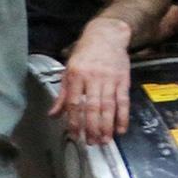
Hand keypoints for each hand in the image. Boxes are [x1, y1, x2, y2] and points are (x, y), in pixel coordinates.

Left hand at [52, 22, 132, 147]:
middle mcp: (93, 78)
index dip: (74, 121)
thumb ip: (62, 94)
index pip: (74, 103)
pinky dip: (123, 117)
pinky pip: (123, 101)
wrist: (106, 35)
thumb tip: (53, 114)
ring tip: (104, 140)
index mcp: (76, 76)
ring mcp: (109, 79)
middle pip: (93, 107)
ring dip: (107, 126)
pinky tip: (120, 129)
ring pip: (109, 106)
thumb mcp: (68, 70)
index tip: (75, 135)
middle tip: (91, 142)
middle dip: (92, 127)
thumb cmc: (84, 53)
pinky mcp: (123, 80)